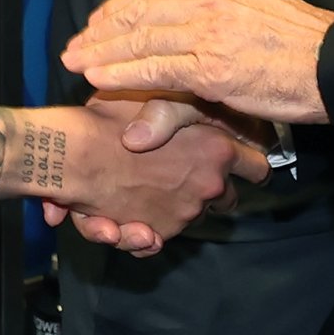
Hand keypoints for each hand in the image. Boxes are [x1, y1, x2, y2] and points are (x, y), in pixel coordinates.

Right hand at [45, 99, 267, 256]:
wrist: (75, 155)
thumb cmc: (112, 118)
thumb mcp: (152, 100)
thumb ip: (174, 116)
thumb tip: (192, 135)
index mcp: (216, 149)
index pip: (258, 167)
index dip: (249, 166)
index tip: (239, 165)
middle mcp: (209, 186)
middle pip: (227, 198)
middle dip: (210, 190)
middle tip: (181, 174)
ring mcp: (187, 213)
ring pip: (193, 216)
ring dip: (177, 208)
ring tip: (145, 189)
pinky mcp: (161, 232)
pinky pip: (164, 234)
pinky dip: (150, 228)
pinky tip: (128, 210)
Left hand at [62, 0, 333, 123]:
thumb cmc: (308, 47)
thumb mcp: (261, 17)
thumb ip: (225, 22)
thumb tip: (203, 36)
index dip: (122, 5)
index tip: (99, 19)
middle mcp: (212, 2)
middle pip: (141, 11)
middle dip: (102, 28)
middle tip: (74, 43)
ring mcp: (211, 34)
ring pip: (141, 39)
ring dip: (101, 50)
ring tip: (74, 60)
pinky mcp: (213, 68)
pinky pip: (154, 70)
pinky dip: (121, 73)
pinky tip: (98, 77)